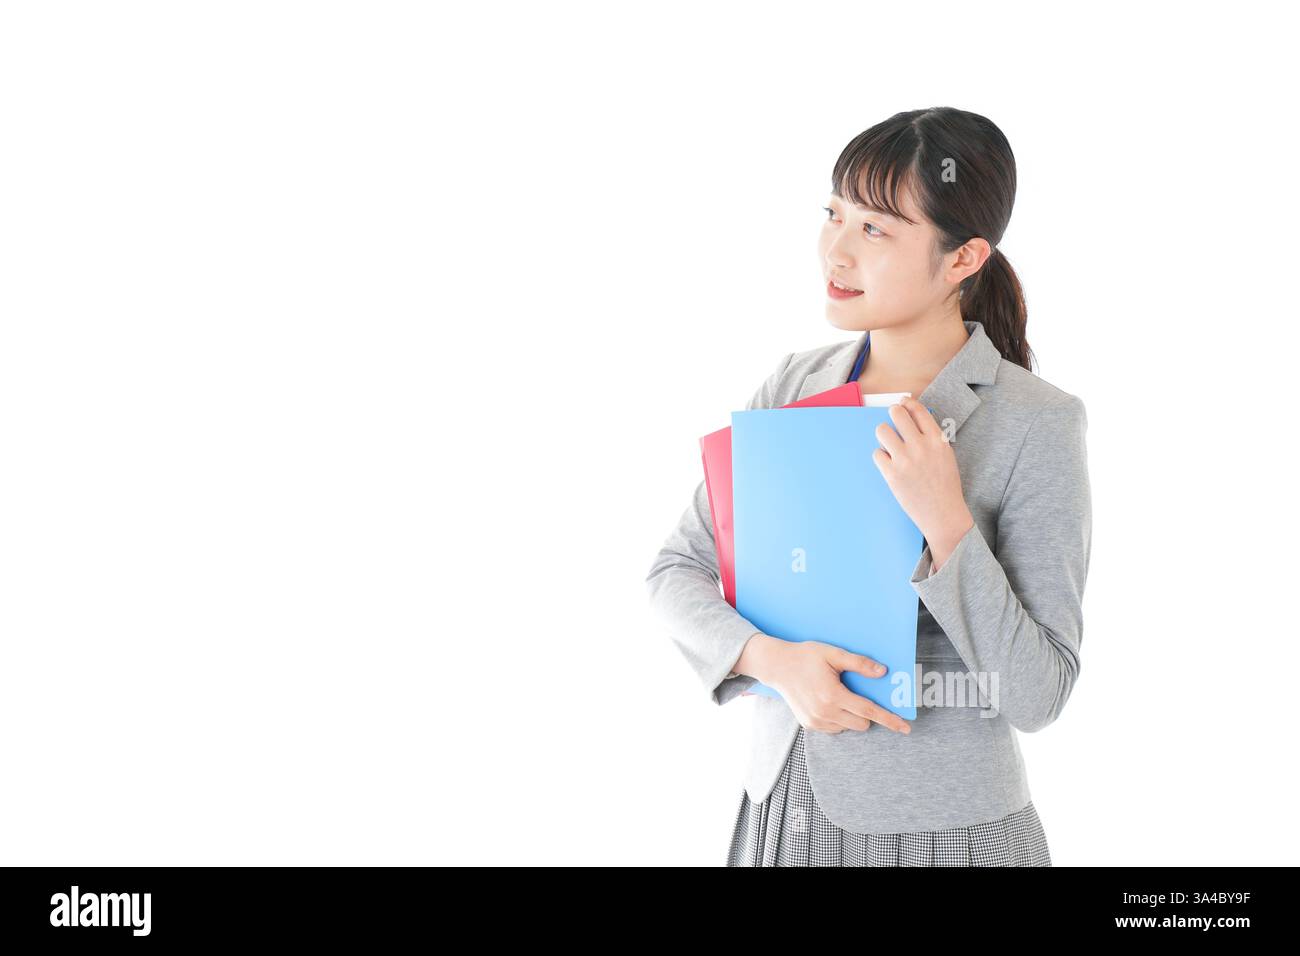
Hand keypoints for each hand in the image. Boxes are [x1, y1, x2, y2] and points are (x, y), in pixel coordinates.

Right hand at [763, 639, 911, 734]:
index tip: (905, 727)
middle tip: (857, 693)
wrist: (777, 666)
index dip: (889, 719)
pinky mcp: (810, 725)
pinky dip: (839, 719)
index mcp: (833, 695)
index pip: (869, 711)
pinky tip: (828, 701)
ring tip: (837, 694)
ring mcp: (816, 721)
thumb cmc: (805, 656)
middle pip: (862, 723)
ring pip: (849, 727)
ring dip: (852, 716)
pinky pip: (835, 728)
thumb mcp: (833, 654)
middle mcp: (824, 712)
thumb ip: (859, 663)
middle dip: (867, 713)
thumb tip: (883, 672)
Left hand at [871, 395, 974, 563]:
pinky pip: (877, 454)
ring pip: (881, 430)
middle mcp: (921, 446)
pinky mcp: (892, 474)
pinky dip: (881, 458)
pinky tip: (890, 465)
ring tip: (890, 445)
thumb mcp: (946, 456)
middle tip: (893, 422)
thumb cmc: (945, 486)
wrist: (943, 514)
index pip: (918, 410)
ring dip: (884, 435)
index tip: (903, 403)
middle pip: (897, 414)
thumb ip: (931, 438)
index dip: (908, 403)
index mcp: (937, 440)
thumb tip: (912, 419)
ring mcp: (905, 460)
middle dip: (893, 414)